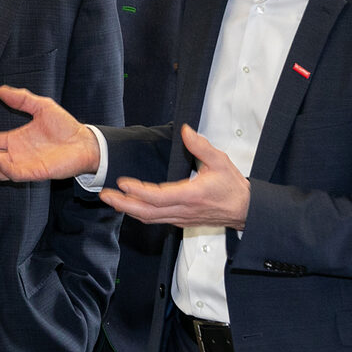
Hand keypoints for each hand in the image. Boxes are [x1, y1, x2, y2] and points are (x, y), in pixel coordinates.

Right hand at [0, 85, 98, 180]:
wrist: (84, 141)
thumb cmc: (65, 126)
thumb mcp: (41, 106)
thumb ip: (22, 100)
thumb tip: (2, 90)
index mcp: (16, 140)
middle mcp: (17, 154)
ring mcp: (25, 164)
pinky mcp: (35, 172)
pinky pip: (15, 173)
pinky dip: (3, 169)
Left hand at [103, 125, 249, 228]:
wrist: (245, 209)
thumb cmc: (232, 187)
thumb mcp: (220, 161)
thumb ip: (201, 146)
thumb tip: (185, 131)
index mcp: (192, 196)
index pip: (159, 197)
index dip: (138, 191)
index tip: (122, 183)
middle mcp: (184, 210)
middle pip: (148, 212)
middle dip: (124, 204)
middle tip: (106, 195)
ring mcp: (181, 218)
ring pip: (149, 218)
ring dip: (128, 209)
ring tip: (111, 199)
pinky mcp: (180, 221)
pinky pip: (156, 219)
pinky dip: (140, 213)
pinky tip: (129, 205)